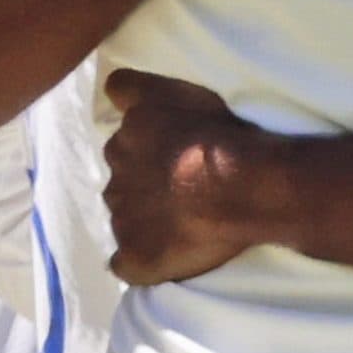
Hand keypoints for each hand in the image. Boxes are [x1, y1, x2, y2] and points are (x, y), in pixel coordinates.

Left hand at [102, 71, 283, 285]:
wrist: (241, 185)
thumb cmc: (218, 134)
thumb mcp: (178, 90)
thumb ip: (139, 90)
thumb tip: (111, 91)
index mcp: (125, 140)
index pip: (122, 142)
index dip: (144, 148)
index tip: (167, 153)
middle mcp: (116, 178)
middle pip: (122, 182)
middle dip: (143, 185)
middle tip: (181, 189)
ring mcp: (122, 221)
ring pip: (124, 220)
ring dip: (144, 221)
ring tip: (181, 222)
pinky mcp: (134, 257)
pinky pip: (125, 263)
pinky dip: (139, 261)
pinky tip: (162, 258)